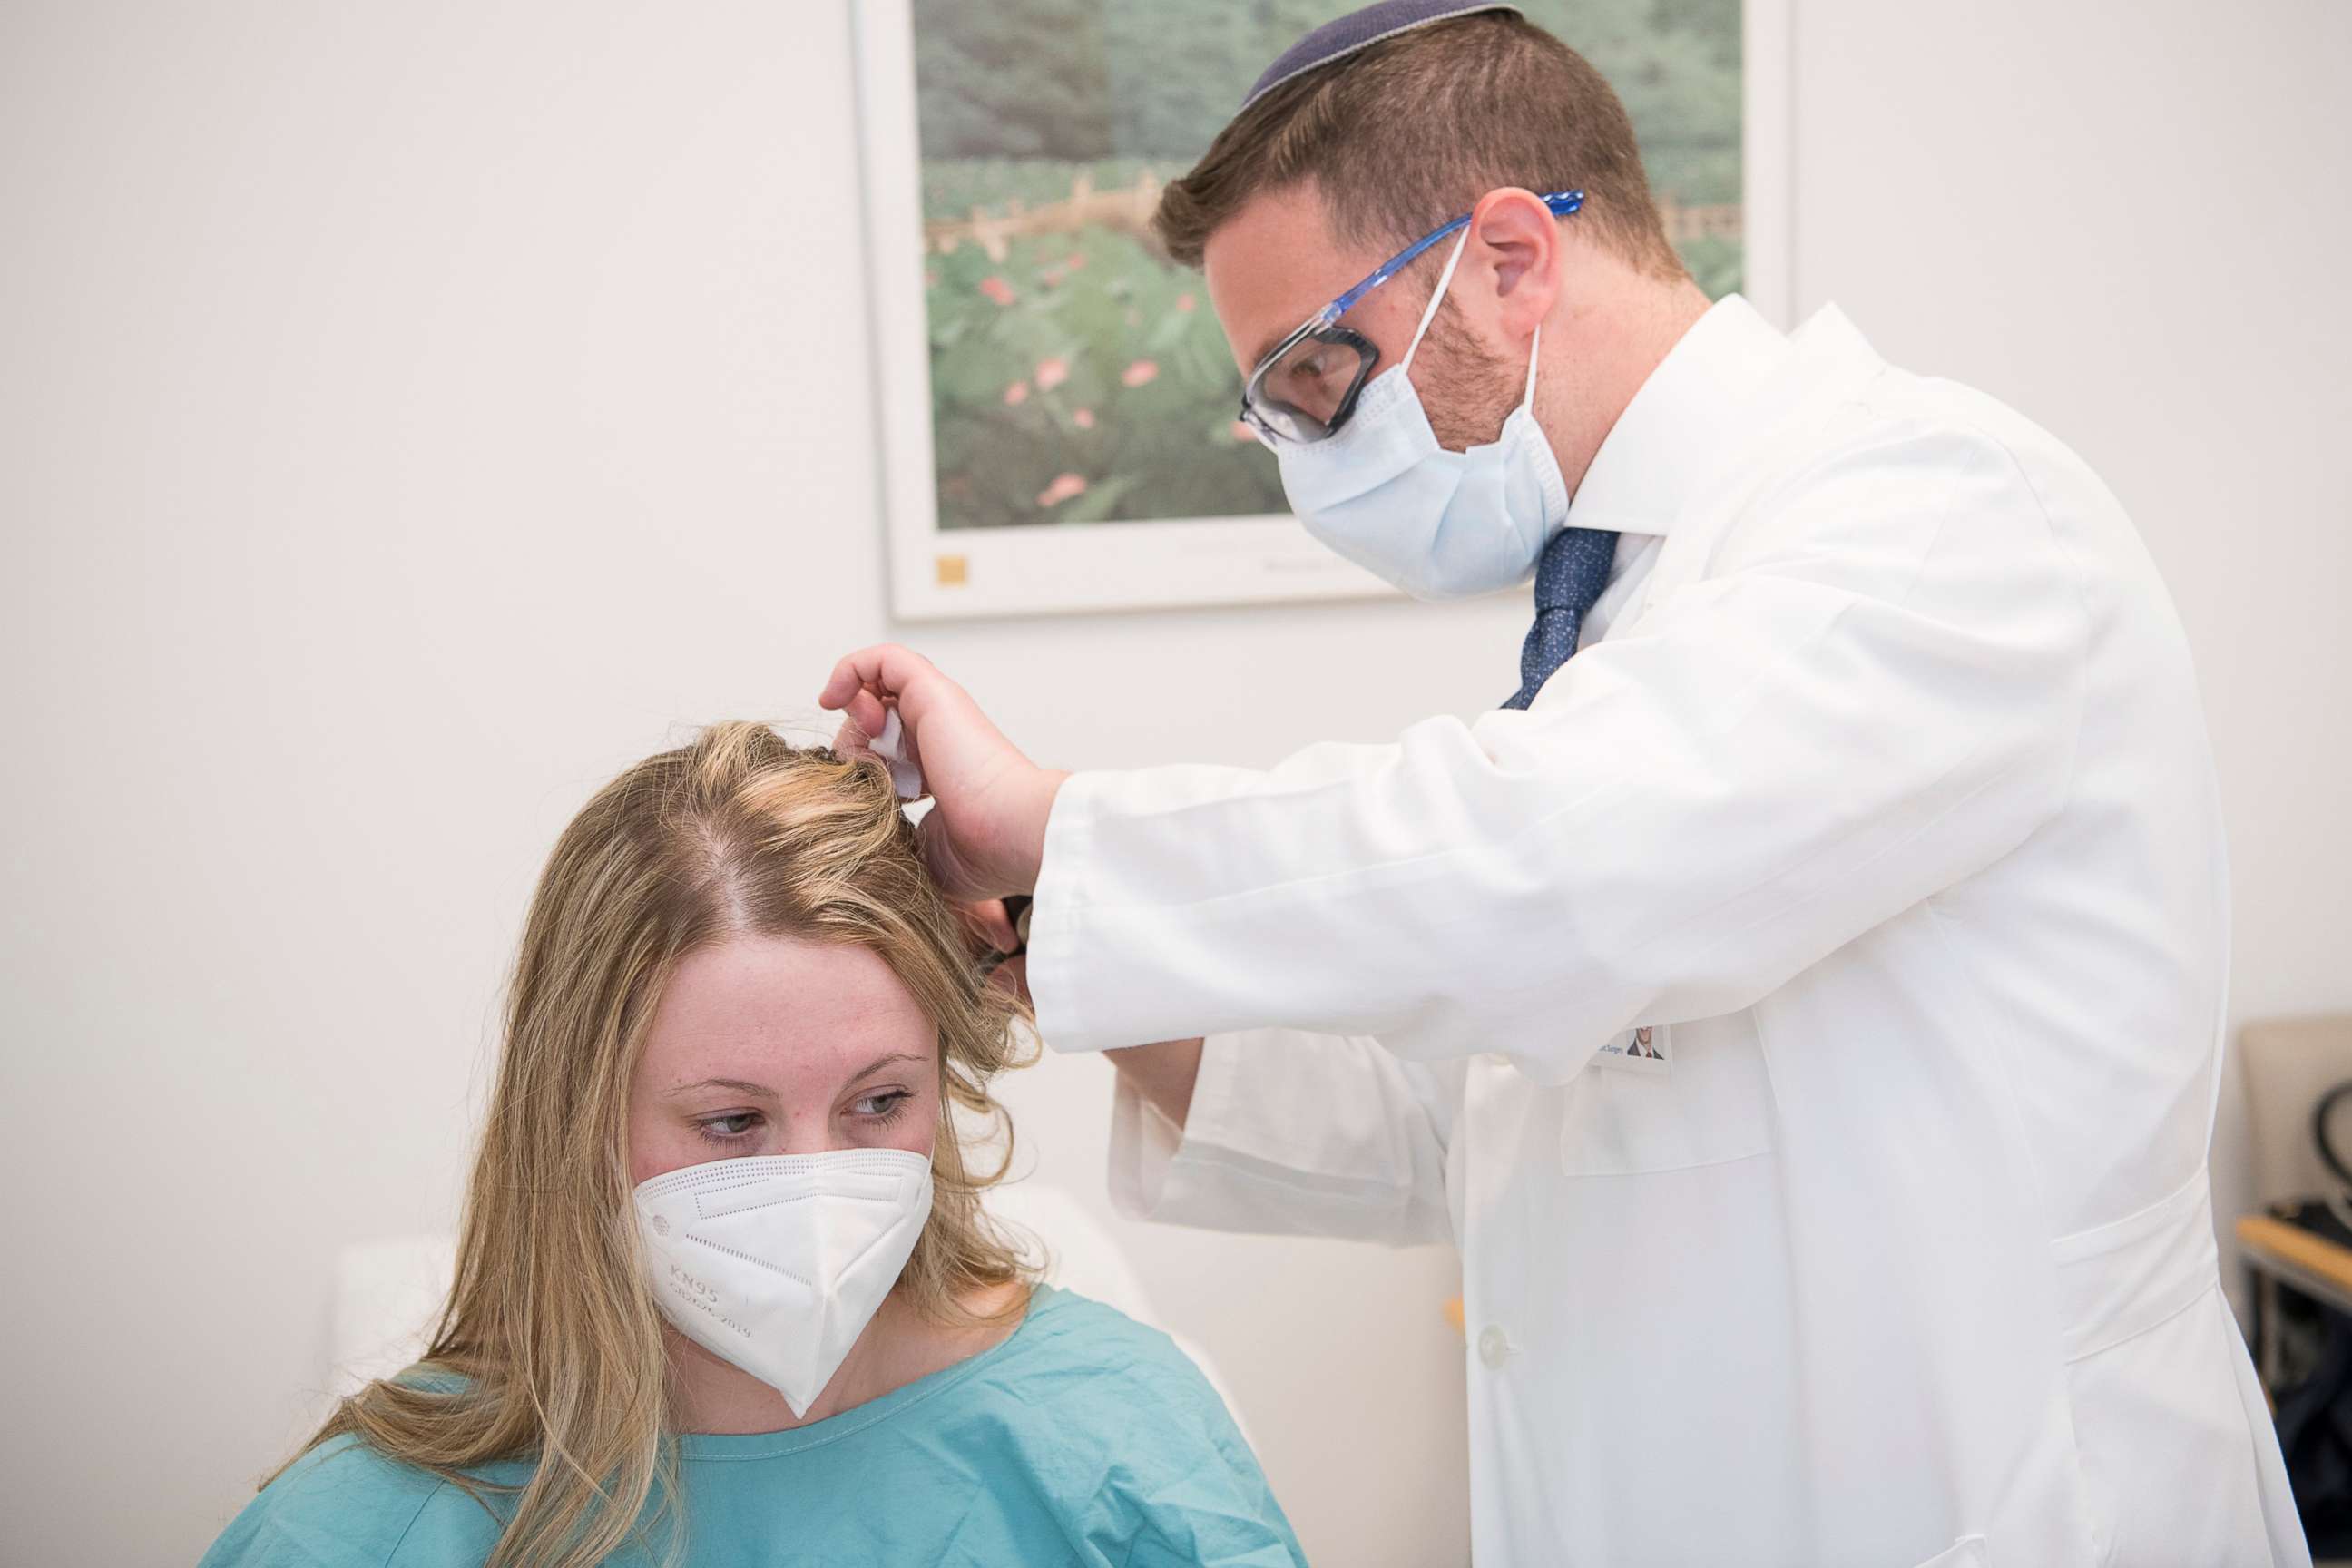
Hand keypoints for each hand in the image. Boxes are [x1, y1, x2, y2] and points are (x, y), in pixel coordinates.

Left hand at [819, 644, 1066, 902]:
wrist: (1012, 833)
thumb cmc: (981, 853)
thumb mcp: (921, 853)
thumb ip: (895, 842)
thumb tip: (865, 848)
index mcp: (940, 768)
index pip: (891, 746)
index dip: (863, 760)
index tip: (861, 789)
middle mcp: (940, 734)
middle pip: (880, 711)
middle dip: (854, 735)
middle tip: (859, 765)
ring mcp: (938, 710)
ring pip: (882, 680)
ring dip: (854, 703)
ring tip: (860, 738)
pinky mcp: (931, 693)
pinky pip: (885, 658)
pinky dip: (851, 668)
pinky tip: (837, 700)